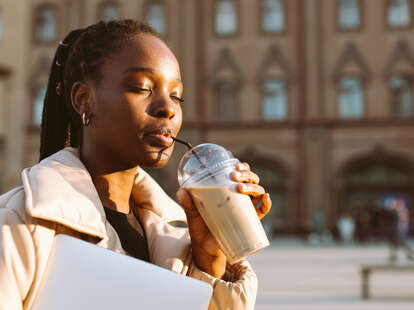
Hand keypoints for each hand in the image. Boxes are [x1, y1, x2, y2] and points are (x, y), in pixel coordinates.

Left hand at [176, 162, 271, 278]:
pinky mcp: (250, 222)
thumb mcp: (192, 213)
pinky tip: (265, 198)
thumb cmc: (200, 227)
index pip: (239, 174)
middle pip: (250, 179)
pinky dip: (266, 204)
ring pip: (257, 191)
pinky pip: (262, 211)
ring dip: (253, 186)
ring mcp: (246, 208)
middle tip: (235, 176)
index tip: (236, 165)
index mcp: (227, 190)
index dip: (242, 167)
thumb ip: (187, 203)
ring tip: (242, 188)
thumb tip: (181, 191)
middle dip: (246, 175)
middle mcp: (239, 197)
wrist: (205, 249)